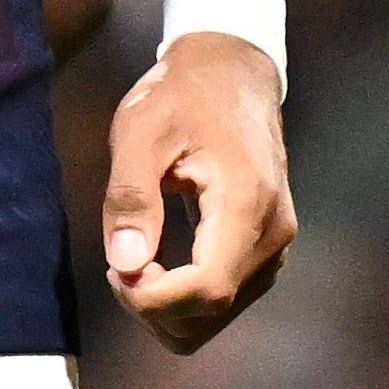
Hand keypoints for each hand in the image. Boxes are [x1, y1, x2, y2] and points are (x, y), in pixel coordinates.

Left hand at [100, 34, 292, 353]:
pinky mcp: (266, 249)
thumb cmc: (182, 95)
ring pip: (219, 315)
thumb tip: (123, 263)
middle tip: (116, 263)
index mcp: (246, 206)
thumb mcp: (140, 131)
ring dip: (168, 306)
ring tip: (133, 259)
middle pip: (212, 312)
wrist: (232, 73)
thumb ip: (131, 196)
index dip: (152, 298)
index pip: (207, 290)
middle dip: (153, 305)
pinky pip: (226, 298)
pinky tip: (156, 262)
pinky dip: (185, 297)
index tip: (113, 270)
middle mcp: (272, 236)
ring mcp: (275, 246)